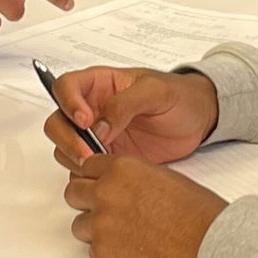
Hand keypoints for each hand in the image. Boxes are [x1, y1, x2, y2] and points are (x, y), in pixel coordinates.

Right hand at [45, 67, 219, 163]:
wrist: (200, 120)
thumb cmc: (180, 96)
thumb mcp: (156, 91)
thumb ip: (125, 104)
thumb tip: (98, 125)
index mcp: (100, 84)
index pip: (65, 87)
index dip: (68, 103)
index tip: (85, 121)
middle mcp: (92, 108)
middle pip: (58, 121)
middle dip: (67, 138)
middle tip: (88, 153)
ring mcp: (97, 134)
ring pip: (65, 146)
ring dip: (75, 157)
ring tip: (100, 164)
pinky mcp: (107, 156)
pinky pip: (83, 167)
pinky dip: (87, 173)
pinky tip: (107, 173)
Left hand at [62, 154, 226, 257]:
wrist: (209, 248)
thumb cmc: (198, 214)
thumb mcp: (164, 178)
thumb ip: (133, 178)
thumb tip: (121, 185)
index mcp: (121, 169)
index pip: (86, 166)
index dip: (95, 177)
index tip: (101, 185)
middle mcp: (105, 194)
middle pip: (74, 193)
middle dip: (88, 201)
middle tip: (109, 211)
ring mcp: (101, 226)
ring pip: (80, 225)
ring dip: (97, 229)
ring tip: (126, 235)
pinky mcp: (103, 256)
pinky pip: (93, 252)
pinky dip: (108, 253)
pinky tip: (133, 251)